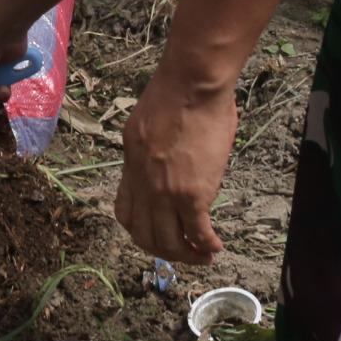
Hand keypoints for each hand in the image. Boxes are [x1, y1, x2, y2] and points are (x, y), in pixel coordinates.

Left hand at [114, 70, 236, 265]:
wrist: (191, 85)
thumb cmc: (176, 95)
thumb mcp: (144, 125)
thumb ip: (149, 150)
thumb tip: (164, 161)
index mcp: (130, 165)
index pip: (125, 212)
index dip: (140, 230)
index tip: (158, 233)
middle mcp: (143, 183)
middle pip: (144, 234)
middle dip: (163, 250)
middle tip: (183, 252)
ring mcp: (165, 191)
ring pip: (169, 241)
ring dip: (187, 255)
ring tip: (204, 255)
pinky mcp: (192, 194)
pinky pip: (197, 233)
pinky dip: (206, 246)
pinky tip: (216, 247)